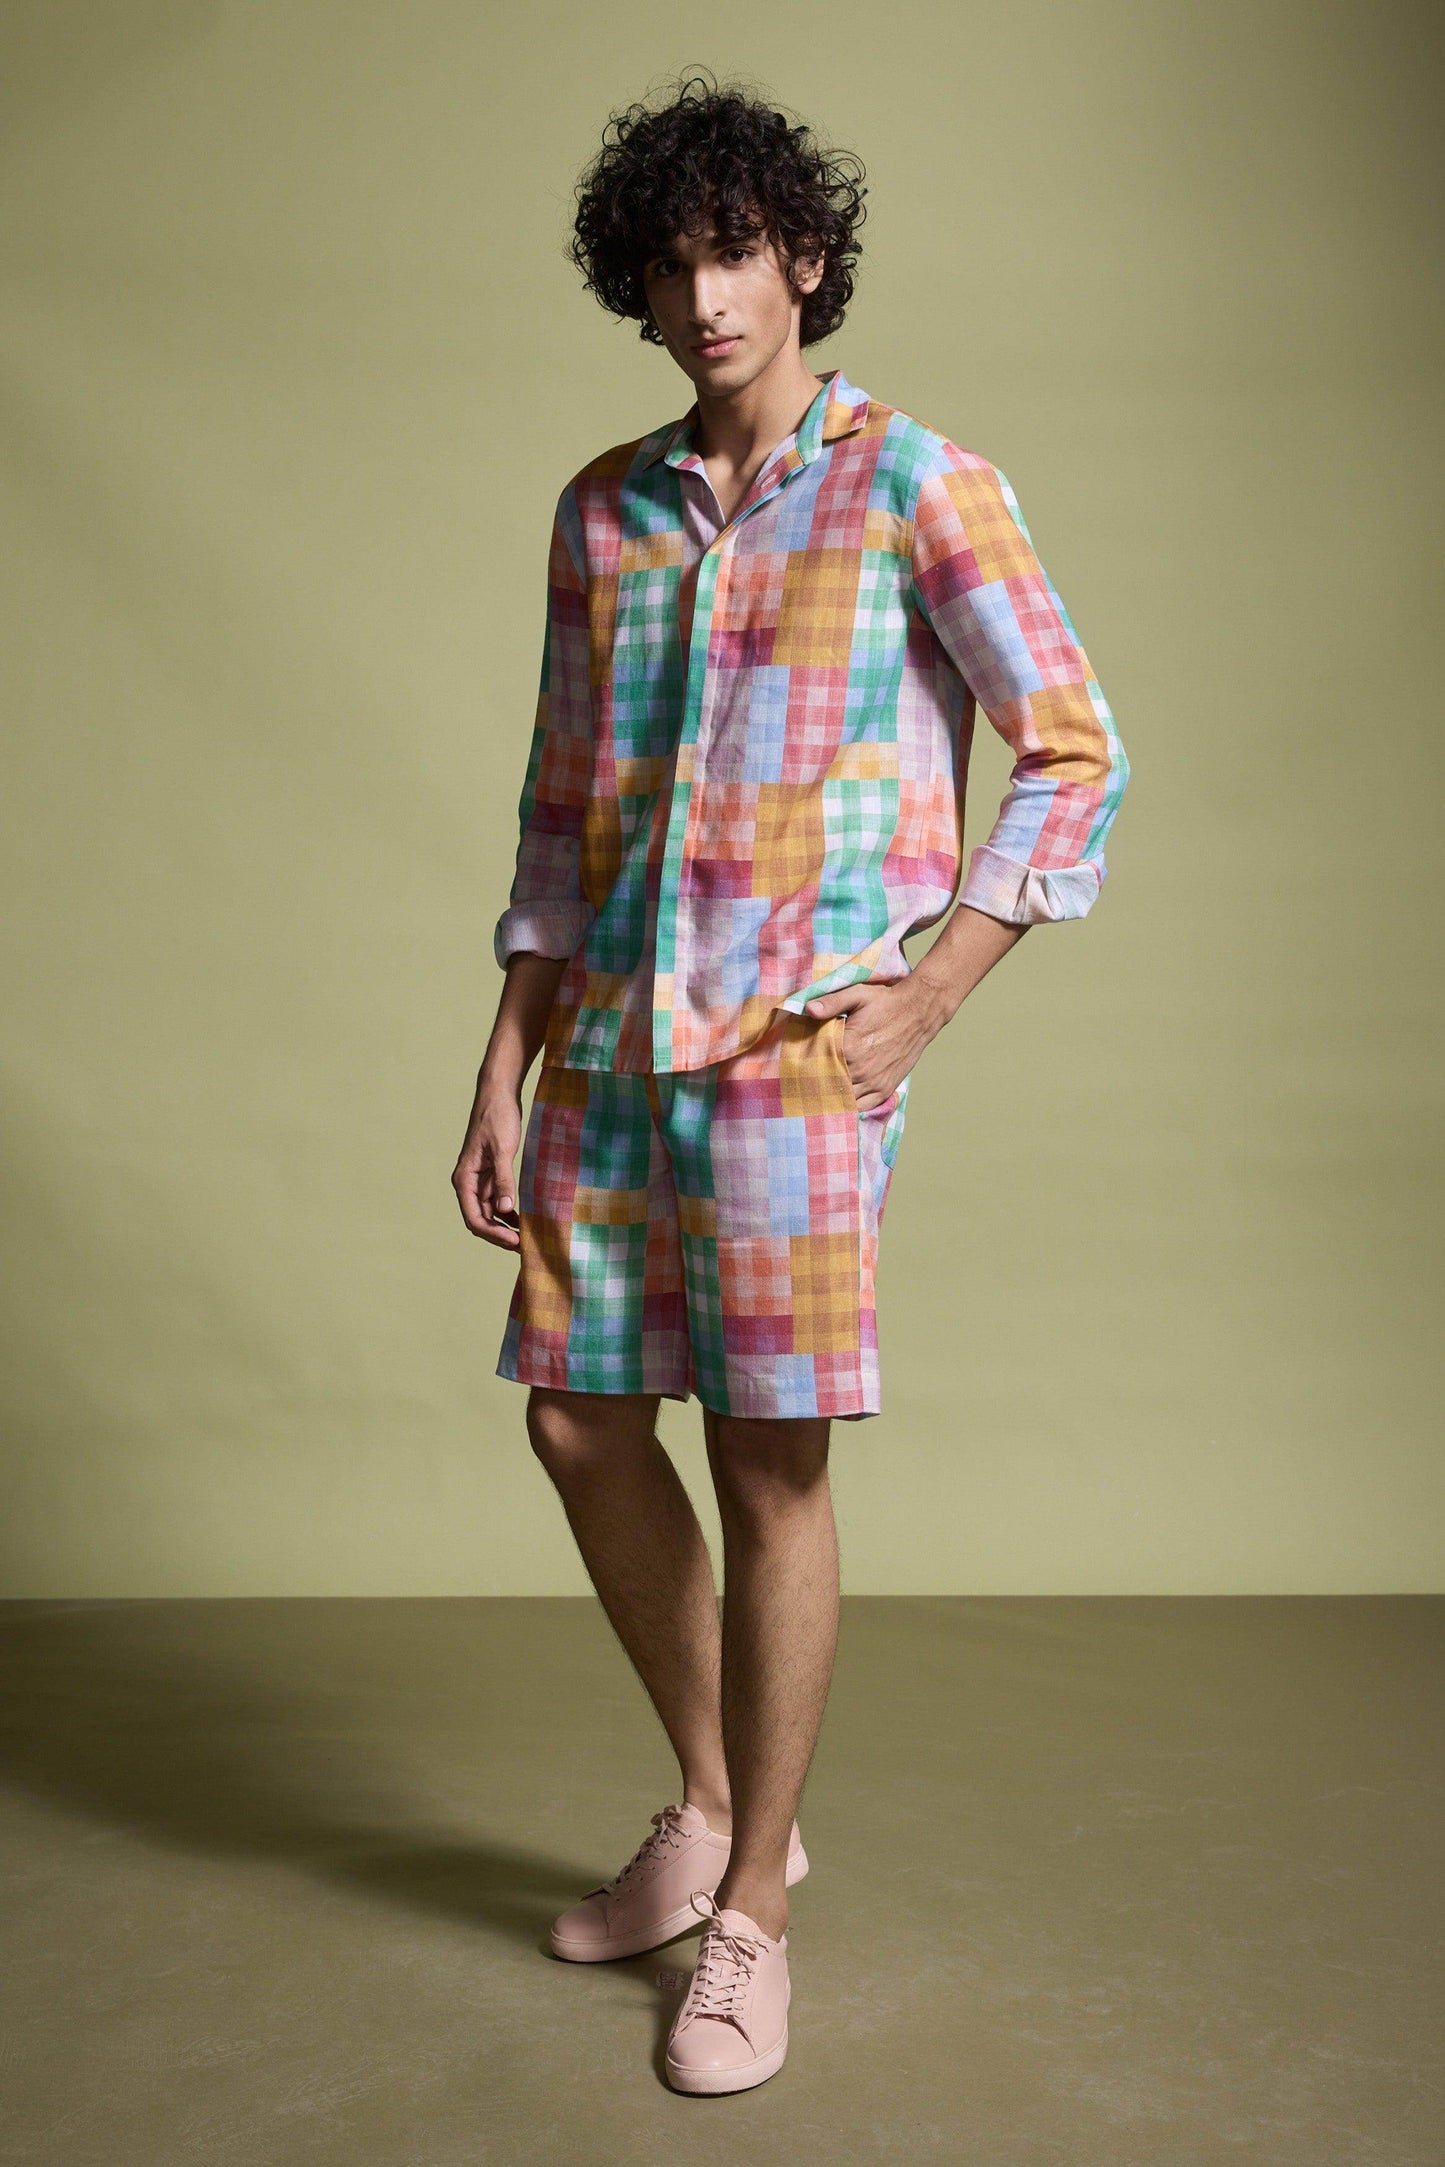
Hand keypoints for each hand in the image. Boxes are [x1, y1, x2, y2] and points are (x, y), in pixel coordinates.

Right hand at [452, 1077, 523, 1248]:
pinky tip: (527, 1220)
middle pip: (481, 1221)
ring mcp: (480, 1181)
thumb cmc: (497, 1118)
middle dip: (500, 1235)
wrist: (498, 1094)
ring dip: (507, 1227)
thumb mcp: (502, 1149)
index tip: (515, 1242)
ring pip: (491, 1214)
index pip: (474, 1219)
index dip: (493, 1234)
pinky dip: (511, 1212)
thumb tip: (505, 1210)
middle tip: (525, 1246)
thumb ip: (503, 1180)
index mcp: (464, 1179)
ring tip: (529, 1237)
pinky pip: (499, 1201)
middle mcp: (468, 1184)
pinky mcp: (491, 1175)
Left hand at [803, 977, 941, 1109]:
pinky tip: (839, 1102)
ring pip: (843, 1101)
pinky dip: (849, 1108)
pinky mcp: (885, 1088)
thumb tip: (808, 1009)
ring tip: (817, 1095)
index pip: (817, 1067)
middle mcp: (861, 1069)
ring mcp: (874, 1082)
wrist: (920, 1011)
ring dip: (831, 1098)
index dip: (804, 1069)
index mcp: (850, 1047)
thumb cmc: (886, 1002)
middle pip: (828, 1087)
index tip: (793, 1069)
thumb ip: (831, 1002)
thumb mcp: (858, 994)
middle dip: (814, 1086)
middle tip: (799, 1087)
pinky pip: (862, 1107)